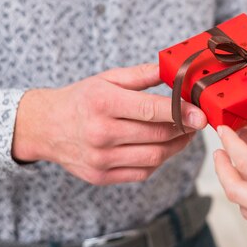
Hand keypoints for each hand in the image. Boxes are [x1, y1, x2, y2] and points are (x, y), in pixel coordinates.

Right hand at [12, 64, 206, 184]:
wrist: (45, 126)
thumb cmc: (81, 99)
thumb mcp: (108, 78)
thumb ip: (142, 75)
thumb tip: (175, 70)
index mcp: (103, 103)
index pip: (151, 110)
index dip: (182, 112)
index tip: (201, 114)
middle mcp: (100, 133)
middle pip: (157, 135)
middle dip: (184, 129)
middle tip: (196, 121)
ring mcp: (100, 158)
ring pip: (154, 157)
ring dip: (176, 147)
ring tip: (184, 134)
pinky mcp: (101, 176)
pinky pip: (142, 172)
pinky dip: (158, 160)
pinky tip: (162, 147)